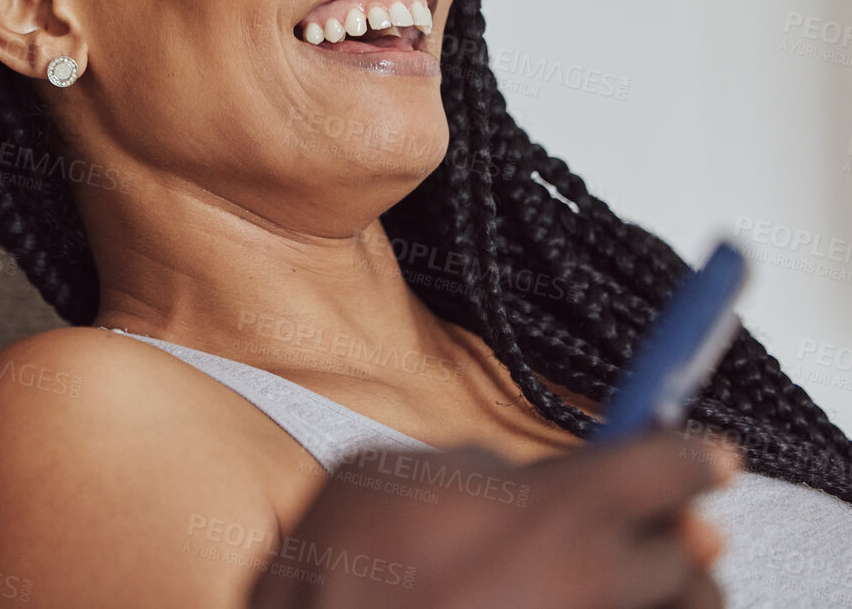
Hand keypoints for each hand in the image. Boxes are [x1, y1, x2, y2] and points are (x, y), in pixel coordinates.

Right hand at [248, 430, 739, 608]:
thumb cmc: (348, 573)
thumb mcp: (388, 477)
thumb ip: (475, 470)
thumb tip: (521, 477)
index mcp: (553, 514)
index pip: (666, 466)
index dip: (686, 455)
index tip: (701, 455)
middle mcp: (595, 583)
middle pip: (690, 552)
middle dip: (673, 534)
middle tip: (654, 523)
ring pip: (681, 607)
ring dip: (660, 588)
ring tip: (617, 581)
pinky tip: (575, 601)